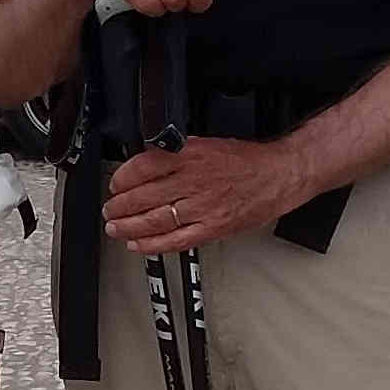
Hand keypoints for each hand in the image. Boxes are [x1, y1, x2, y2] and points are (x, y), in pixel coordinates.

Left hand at [106, 138, 300, 255]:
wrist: (279, 175)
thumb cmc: (247, 161)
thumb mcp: (207, 144)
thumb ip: (177, 154)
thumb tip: (147, 164)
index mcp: (191, 155)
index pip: (145, 166)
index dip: (123, 178)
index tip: (115, 185)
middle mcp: (194, 181)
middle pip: (144, 196)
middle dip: (120, 206)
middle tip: (109, 210)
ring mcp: (203, 206)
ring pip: (155, 220)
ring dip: (129, 226)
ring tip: (115, 227)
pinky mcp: (213, 227)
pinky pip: (176, 240)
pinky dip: (153, 244)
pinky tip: (138, 244)